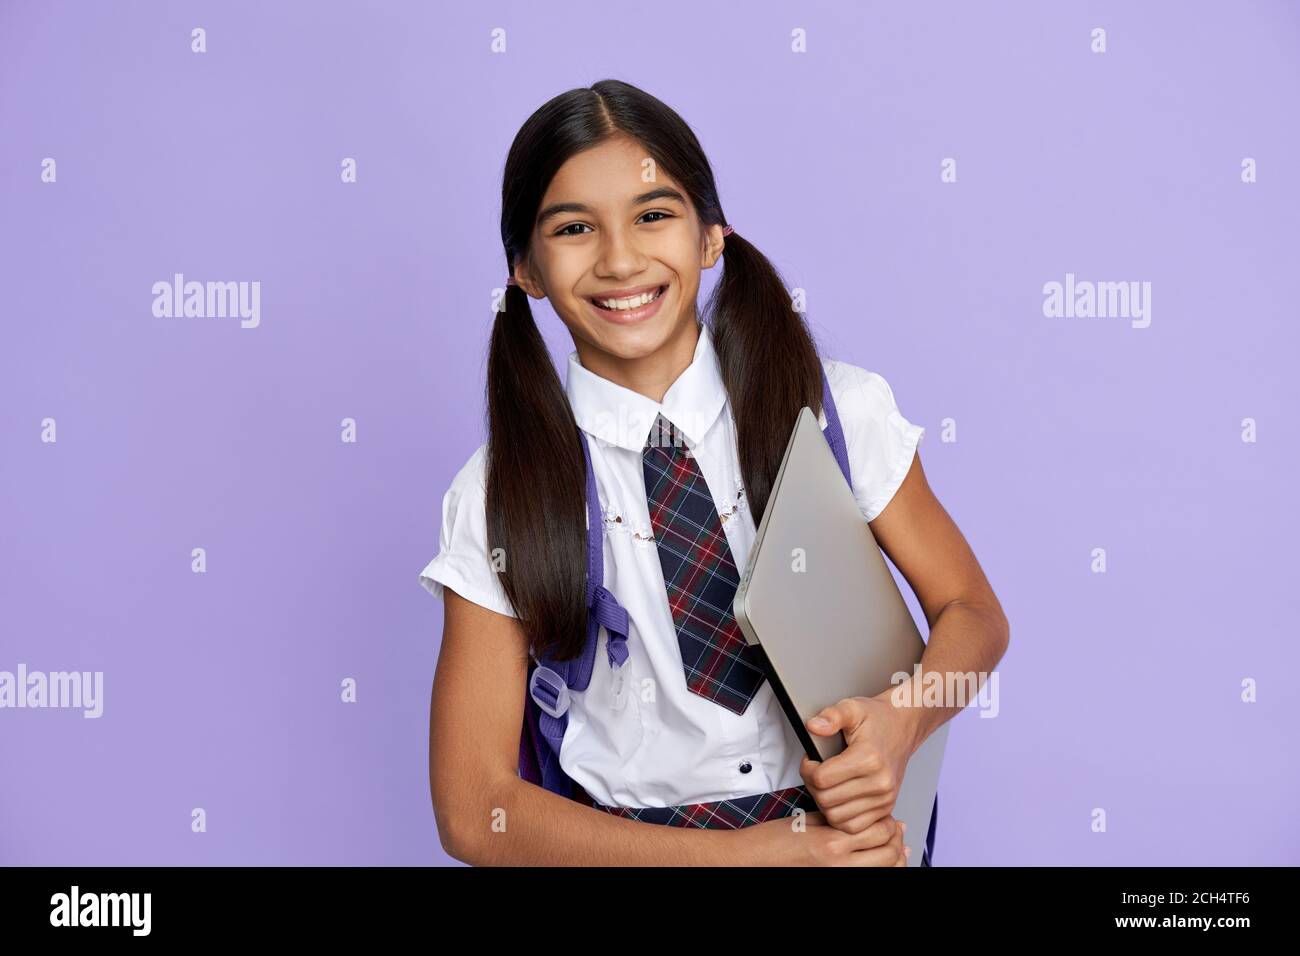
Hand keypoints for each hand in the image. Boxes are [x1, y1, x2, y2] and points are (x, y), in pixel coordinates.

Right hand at [748, 809, 908, 865]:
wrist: (754, 859)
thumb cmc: (773, 841)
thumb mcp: (808, 820)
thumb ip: (836, 819)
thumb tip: (861, 816)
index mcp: (832, 842)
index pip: (879, 831)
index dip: (888, 821)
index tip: (886, 815)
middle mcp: (839, 864)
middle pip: (888, 854)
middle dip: (895, 839)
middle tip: (894, 829)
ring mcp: (837, 876)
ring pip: (884, 869)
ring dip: (893, 856)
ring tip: (893, 846)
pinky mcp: (833, 880)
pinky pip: (867, 875)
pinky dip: (879, 868)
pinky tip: (879, 860)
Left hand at [799, 691, 919, 834]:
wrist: (902, 727)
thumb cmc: (877, 719)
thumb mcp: (852, 708)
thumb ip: (831, 715)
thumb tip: (814, 727)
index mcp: (868, 759)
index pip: (821, 779)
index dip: (807, 768)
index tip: (810, 759)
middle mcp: (880, 783)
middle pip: (826, 800)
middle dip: (812, 786)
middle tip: (815, 771)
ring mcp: (884, 799)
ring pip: (837, 817)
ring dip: (824, 803)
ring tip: (826, 784)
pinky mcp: (886, 809)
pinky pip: (853, 826)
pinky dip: (840, 817)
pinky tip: (838, 798)